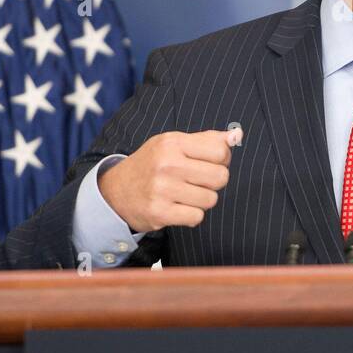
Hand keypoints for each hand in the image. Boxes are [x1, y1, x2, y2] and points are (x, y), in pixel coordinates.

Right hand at [98, 127, 241, 231]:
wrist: (115, 191)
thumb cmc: (152, 164)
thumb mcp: (173, 143)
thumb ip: (207, 139)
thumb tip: (237, 135)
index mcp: (173, 143)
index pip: (220, 151)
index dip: (222, 159)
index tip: (209, 162)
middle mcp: (167, 164)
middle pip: (221, 177)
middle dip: (214, 181)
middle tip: (198, 180)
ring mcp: (162, 189)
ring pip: (210, 199)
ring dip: (202, 200)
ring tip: (184, 194)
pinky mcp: (160, 213)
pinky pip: (197, 217)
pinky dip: (191, 215)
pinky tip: (178, 208)